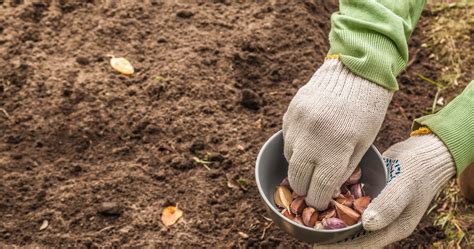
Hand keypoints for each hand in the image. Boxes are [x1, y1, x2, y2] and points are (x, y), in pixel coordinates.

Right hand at [283, 59, 391, 209]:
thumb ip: (344, 169)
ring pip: (289, 159)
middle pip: (297, 178)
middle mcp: (312, 137)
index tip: (319, 203)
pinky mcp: (290, 113)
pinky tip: (307, 142)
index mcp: (337, 147)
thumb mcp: (364, 144)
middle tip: (311, 188)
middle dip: (304, 188)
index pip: (318, 188)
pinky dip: (294, 147)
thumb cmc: (366, 112)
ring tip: (311, 161)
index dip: (318, 200)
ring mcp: (298, 124)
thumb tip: (327, 189)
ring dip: (298, 166)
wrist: (354, 72)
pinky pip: (286, 140)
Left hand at [315, 134, 455, 247]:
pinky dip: (336, 203)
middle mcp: (382, 222)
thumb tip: (368, 225)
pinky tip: (318, 196)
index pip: (362, 245)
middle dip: (330, 235)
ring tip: (306, 216)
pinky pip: (350, 204)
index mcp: (393, 228)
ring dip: (330, 219)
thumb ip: (389, 205)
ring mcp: (376, 209)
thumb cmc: (419, 170)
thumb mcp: (405, 186)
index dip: (339, 248)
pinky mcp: (370, 196)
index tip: (316, 246)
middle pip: (352, 236)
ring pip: (349, 220)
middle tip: (305, 230)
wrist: (427, 152)